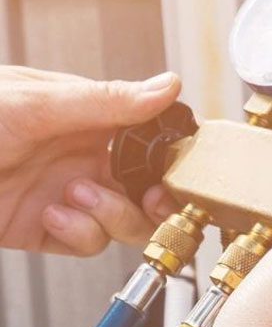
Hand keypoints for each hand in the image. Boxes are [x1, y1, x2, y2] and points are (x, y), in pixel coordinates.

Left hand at [0, 66, 180, 254]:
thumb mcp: (38, 103)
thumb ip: (106, 100)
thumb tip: (167, 85)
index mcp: (88, 116)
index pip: (146, 134)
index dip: (168, 153)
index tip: (178, 168)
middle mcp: (83, 155)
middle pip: (144, 184)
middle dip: (153, 196)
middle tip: (153, 199)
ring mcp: (66, 194)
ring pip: (123, 218)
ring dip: (112, 213)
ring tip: (80, 198)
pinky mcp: (44, 229)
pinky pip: (87, 242)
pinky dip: (79, 234)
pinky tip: (52, 216)